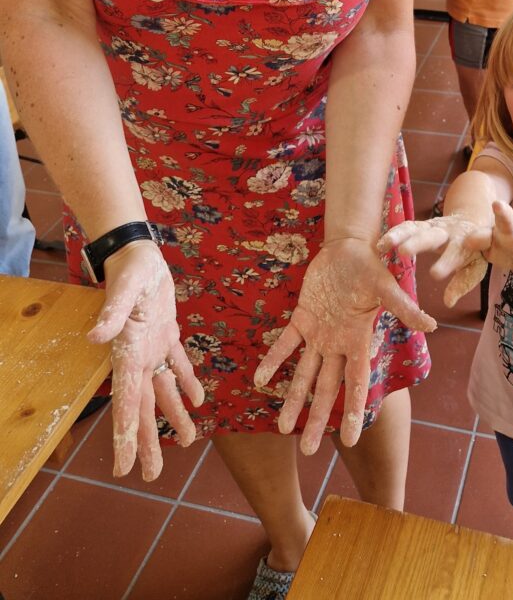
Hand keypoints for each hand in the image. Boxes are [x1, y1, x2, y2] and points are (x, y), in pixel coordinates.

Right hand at [88, 240, 204, 480]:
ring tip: (187, 442)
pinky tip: (198, 401)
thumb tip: (96, 337)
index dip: (125, 437)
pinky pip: (178, 364)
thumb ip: (112, 314)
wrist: (138, 253)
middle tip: (153, 476)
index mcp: (127, 355)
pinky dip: (187, 383)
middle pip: (143, 409)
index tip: (125, 468)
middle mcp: (139, 358)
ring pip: (163, 392)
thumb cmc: (130, 270)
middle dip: (148, 441)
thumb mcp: (124, 290)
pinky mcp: (167, 334)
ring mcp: (153, 348)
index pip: (125, 405)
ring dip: (173, 416)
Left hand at [253, 238, 435, 455]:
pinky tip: (260, 381)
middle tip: (308, 451)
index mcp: (359, 341)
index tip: (350, 439)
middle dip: (317, 418)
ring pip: (304, 373)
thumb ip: (404, 309)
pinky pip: (285, 344)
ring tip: (283, 428)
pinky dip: (273, 360)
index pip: (356, 383)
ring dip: (294, 400)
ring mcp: (319, 333)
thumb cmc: (372, 266)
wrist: (349, 247)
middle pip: (326, 388)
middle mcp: (338, 344)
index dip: (353, 411)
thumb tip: (431, 325)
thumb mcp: (387, 288)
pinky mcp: (302, 318)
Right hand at [379, 214, 491, 307]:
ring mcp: (432, 226)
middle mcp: (447, 233)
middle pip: (432, 236)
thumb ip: (462, 283)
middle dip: (418, 243)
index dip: (447, 263)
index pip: (456, 253)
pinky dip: (394, 233)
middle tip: (404, 251)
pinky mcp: (420, 225)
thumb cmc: (472, 252)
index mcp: (464, 244)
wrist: (470, 223)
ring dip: (400, 235)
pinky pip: (406, 227)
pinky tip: (381, 244)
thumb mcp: (474, 268)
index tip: (435, 274)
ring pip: (415, 229)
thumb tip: (448, 302)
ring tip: (385, 244)